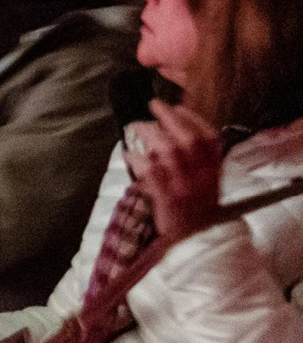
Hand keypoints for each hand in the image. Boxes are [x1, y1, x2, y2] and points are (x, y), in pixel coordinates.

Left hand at [133, 99, 223, 241]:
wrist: (197, 238)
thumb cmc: (199, 208)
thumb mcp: (208, 181)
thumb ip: (199, 159)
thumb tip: (178, 132)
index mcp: (215, 168)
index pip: (209, 136)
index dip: (193, 118)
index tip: (179, 106)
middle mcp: (201, 171)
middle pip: (187, 136)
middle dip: (169, 116)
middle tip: (154, 104)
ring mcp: (183, 182)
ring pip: (166, 148)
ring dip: (148, 134)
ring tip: (136, 127)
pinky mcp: (165, 194)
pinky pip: (148, 170)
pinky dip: (135, 160)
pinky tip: (128, 155)